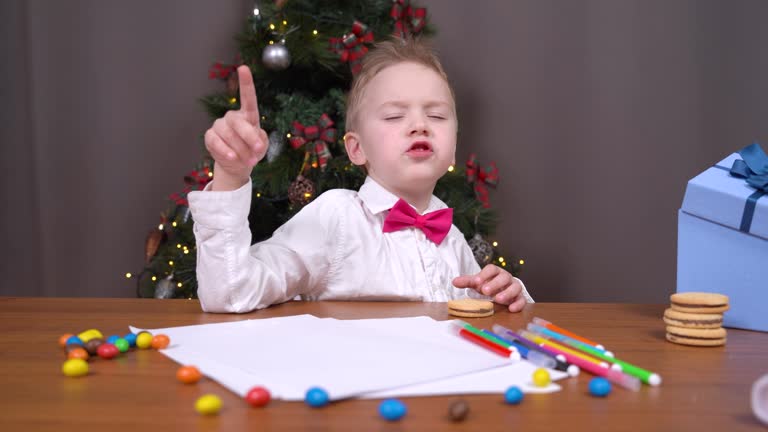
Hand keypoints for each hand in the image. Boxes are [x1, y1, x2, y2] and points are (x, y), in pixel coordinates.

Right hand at [204, 65, 267, 189]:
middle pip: (238, 122)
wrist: (237, 165)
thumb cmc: (252, 152)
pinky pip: (216, 141)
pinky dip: (225, 150)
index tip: (243, 68)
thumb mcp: (262, 146)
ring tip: (249, 161)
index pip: (248, 98)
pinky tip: (232, 157)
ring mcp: (219, 126)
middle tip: (259, 150)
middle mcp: (232, 117)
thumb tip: (254, 138)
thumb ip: (261, 140)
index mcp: (248, 115)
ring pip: (228, 134)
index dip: (246, 83)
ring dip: (241, 150)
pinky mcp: (210, 137)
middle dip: (250, 137)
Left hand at [452, 264, 525, 311]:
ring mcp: (514, 287)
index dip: (484, 274)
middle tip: (485, 291)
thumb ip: (467, 282)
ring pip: (515, 287)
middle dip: (495, 284)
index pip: (492, 269)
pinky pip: (522, 300)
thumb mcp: (478, 283)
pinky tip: (511, 309)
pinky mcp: (519, 298)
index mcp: (495, 272)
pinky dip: (518, 304)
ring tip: (498, 299)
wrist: (502, 291)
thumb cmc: (489, 285)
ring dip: (507, 293)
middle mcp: (506, 278)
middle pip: (504, 277)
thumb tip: (454, 282)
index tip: (476, 282)